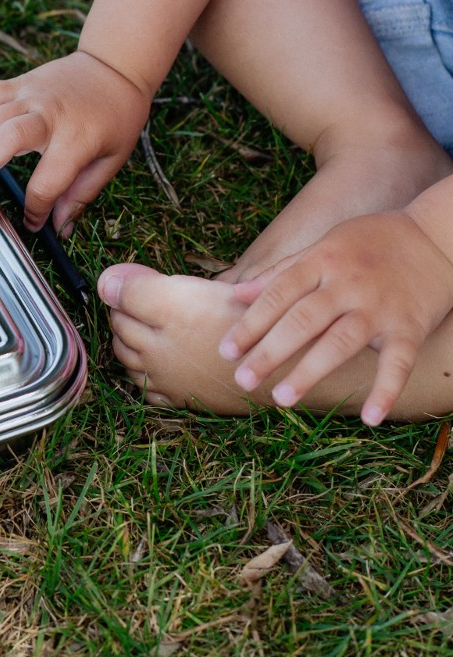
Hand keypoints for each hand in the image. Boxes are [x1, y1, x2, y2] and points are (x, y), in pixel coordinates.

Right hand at [0, 51, 150, 231]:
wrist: (115, 67)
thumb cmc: (117, 116)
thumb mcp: (111, 159)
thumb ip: (82, 194)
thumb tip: (60, 227)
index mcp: (77, 139)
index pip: (47, 183)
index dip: (35, 210)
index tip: (32, 222)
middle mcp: (51, 114)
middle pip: (7, 138)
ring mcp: (32, 94)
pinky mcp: (20, 83)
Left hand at [218, 211, 452, 424]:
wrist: (438, 237)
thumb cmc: (369, 243)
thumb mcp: (323, 246)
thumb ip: (280, 272)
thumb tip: (236, 294)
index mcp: (322, 262)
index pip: (278, 295)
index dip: (250, 323)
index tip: (226, 350)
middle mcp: (347, 284)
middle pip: (302, 321)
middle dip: (269, 352)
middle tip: (242, 379)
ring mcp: (379, 308)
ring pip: (340, 342)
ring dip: (309, 371)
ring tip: (282, 398)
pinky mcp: (409, 328)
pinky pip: (398, 363)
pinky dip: (386, 390)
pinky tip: (369, 418)